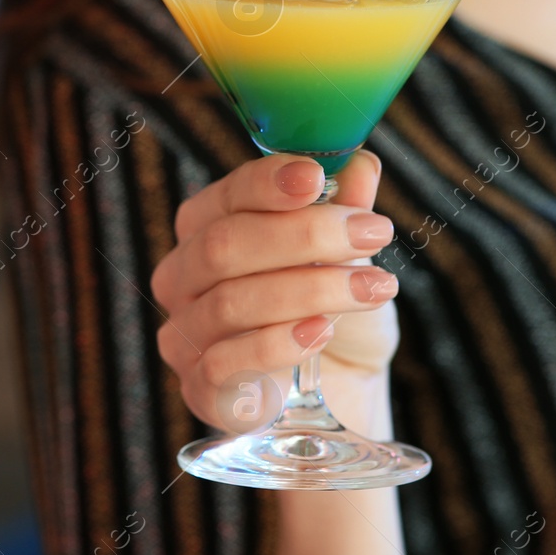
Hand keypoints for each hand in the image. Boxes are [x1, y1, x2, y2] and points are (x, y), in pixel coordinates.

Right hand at [150, 151, 400, 437]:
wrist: (339, 388)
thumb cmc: (332, 309)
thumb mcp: (350, 257)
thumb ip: (348, 211)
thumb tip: (360, 165)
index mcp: (206, 231)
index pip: (224, 198)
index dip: (266, 183)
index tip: (316, 176)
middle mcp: (182, 279)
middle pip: (223, 246)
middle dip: (303, 235)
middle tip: (372, 233)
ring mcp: (184, 336)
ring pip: (229, 302)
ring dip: (309, 289)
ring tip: (373, 287)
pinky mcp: (200, 389)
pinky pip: (225, 362)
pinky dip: (277, 343)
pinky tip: (321, 331)